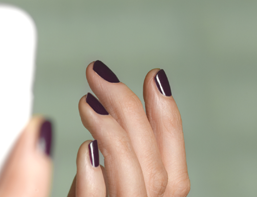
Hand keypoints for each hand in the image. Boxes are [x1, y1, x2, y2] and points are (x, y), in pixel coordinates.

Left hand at [67, 61, 189, 196]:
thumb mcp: (95, 186)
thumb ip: (105, 162)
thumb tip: (99, 109)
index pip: (173, 166)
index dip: (167, 119)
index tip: (154, 75)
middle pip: (155, 167)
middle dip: (131, 113)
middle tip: (99, 73)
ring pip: (136, 180)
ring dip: (113, 134)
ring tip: (86, 101)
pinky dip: (93, 175)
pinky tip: (85, 148)